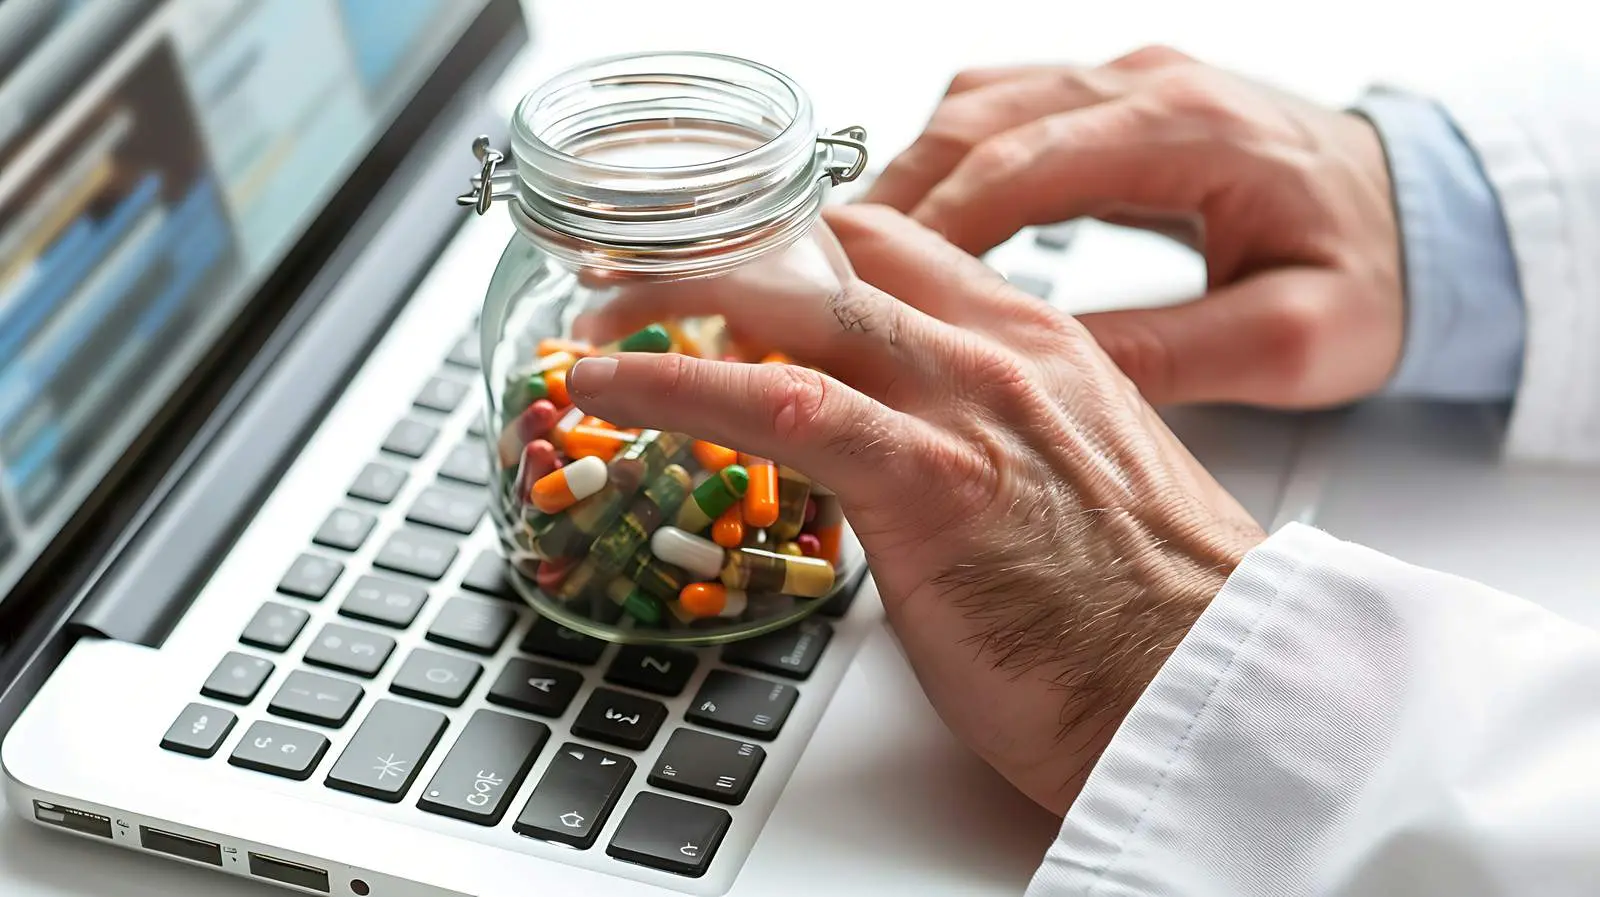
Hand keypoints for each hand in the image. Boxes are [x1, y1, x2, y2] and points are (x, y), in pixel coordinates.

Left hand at [567, 205, 1266, 813]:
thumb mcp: (1075, 488)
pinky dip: (677, 387)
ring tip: (597, 334)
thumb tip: (908, 465)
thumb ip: (990, 446)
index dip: (802, 253)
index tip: (738, 275)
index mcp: (1041, 347)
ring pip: (797, 309)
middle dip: (726, 263)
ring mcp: (969, 408)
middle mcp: (1002, 353)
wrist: (1208, 691)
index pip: (899, 252)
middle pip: (836, 259)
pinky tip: (610, 388)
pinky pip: (780, 403)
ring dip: (677, 311)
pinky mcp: (933, 483)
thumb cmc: (1147, 617)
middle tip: (642, 291)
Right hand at [865, 46, 1402, 408]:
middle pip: (979, 119)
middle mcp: (1148, 84)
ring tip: (855, 259)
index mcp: (1189, 130)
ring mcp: (1130, 81)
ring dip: (912, 176)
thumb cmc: (1371, 275)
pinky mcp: (1119, 99)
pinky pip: (1005, 111)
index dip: (932, 223)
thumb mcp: (1293, 338)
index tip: (863, 284)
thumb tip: (1050, 373)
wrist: (1427, 219)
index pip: (1023, 163)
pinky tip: (919, 226)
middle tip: (825, 274)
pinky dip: (948, 164)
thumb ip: (1175, 351)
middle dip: (895, 197)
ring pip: (980, 106)